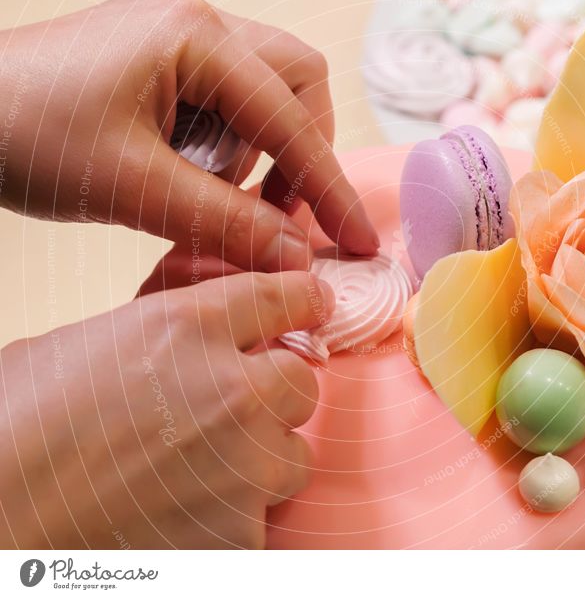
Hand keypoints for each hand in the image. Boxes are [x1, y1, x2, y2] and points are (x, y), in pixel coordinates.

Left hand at [0, 0, 378, 270]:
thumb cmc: (23, 134)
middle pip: (297, 84)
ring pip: (267, 93)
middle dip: (302, 152)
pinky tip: (193, 174)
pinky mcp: (164, 59)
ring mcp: (180, 36)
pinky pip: (228, 102)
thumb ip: (227, 223)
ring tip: (218, 195)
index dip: (328, 187)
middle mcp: (198, 23)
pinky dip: (230, 146)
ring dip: (262, 152)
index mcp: (195, 37)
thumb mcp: (134, 188)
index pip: (292, 120)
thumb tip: (297, 255)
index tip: (355, 239)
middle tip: (278, 212)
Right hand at [0, 272, 332, 547]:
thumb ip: (168, 329)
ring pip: (295, 453)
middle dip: (273, 392)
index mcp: (191, 326)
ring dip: (264, 457)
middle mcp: (232, 388)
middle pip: (301, 381)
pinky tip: (188, 512)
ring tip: (210, 469)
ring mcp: (243, 463)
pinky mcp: (239, 530)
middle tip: (234, 410)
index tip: (313, 304)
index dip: (302, 299)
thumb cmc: (22, 419)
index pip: (283, 297)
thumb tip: (208, 336)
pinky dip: (235, 515)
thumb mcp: (93, 339)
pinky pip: (264, 515)